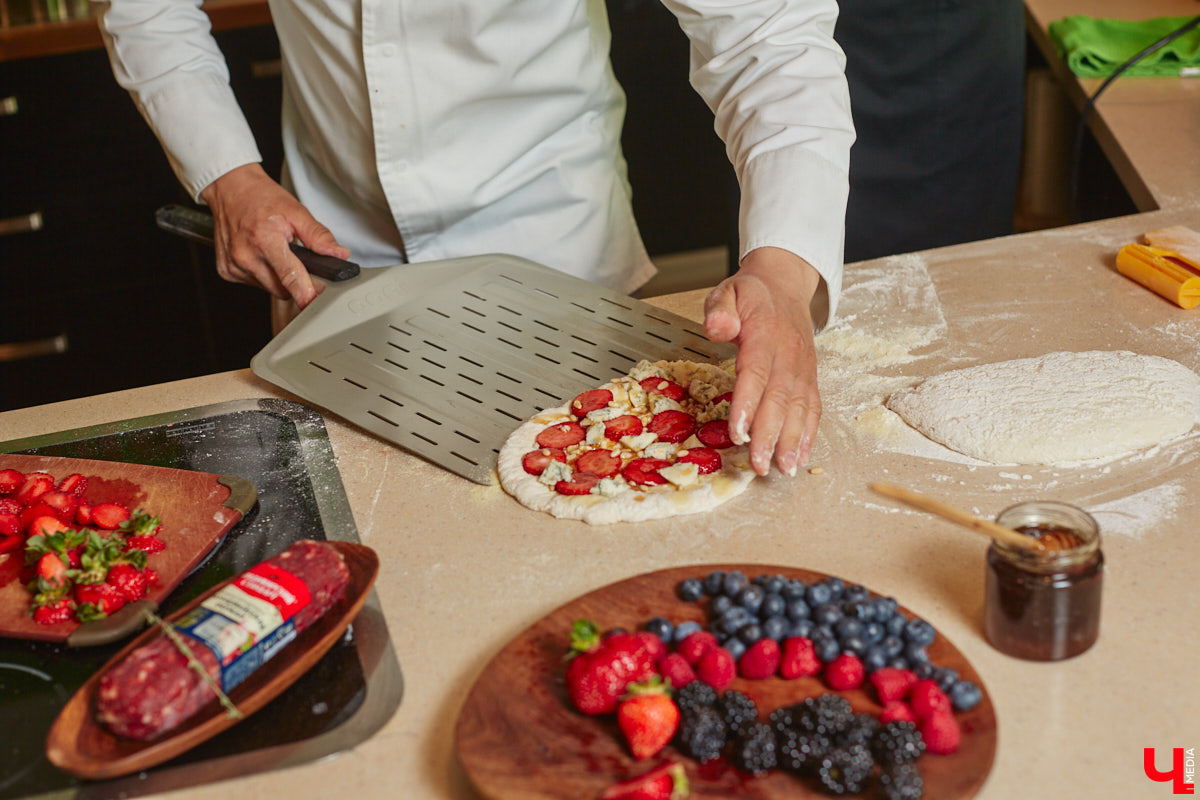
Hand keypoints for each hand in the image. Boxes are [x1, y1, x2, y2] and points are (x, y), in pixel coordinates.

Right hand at [199, 163, 349, 307]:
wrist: (230, 189)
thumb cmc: (260, 197)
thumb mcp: (295, 211)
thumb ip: (318, 236)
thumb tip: (337, 254)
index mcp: (264, 240)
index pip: (290, 278)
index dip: (306, 294)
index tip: (316, 303)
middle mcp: (245, 256)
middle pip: (283, 289)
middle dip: (294, 280)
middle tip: (295, 258)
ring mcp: (234, 266)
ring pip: (270, 289)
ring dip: (277, 277)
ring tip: (274, 252)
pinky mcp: (227, 272)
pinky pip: (255, 284)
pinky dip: (262, 274)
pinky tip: (260, 255)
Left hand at [702, 246, 822, 476]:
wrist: (785, 283)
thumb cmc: (752, 293)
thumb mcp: (727, 291)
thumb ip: (719, 310)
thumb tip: (718, 328)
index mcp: (765, 333)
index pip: (755, 373)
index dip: (748, 404)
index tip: (739, 433)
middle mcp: (788, 352)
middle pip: (780, 398)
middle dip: (770, 435)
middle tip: (760, 464)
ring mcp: (803, 366)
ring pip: (800, 407)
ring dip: (792, 440)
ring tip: (784, 468)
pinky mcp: (809, 375)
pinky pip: (813, 406)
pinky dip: (809, 432)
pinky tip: (802, 455)